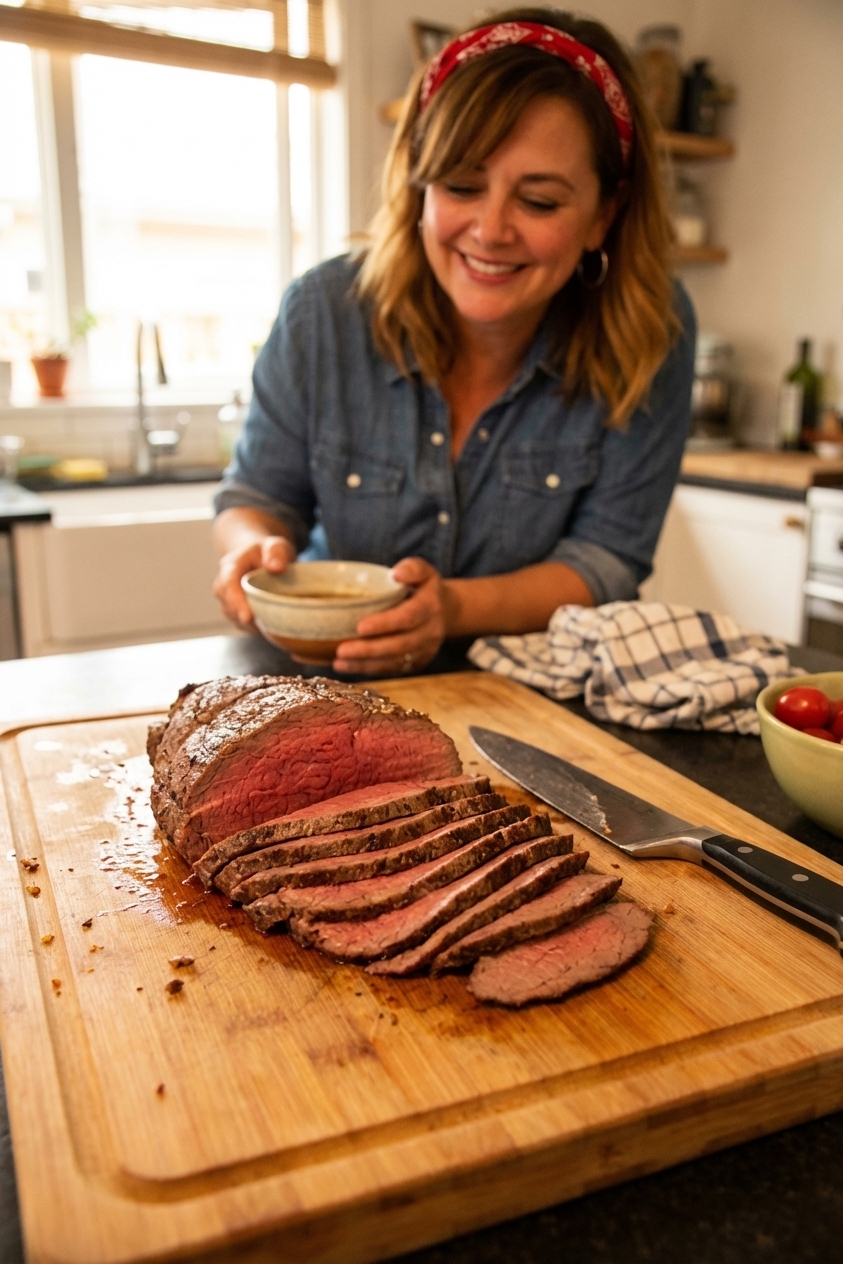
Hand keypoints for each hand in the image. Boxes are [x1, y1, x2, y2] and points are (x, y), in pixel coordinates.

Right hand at [213, 534, 295, 627]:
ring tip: (274, 624)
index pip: (228, 584)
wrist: (259, 559)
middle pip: (229, 606)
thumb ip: (276, 552)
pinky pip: (245, 627)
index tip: (248, 617)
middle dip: (247, 619)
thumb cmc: (267, 553)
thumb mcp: (276, 545)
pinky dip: (258, 629)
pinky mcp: (236, 615)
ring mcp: (228, 602)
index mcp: (231, 566)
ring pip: (237, 619)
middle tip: (268, 627)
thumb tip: (276, 567)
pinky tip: (273, 627)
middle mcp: (224, 586)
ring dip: (255, 625)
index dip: (236, 601)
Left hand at [333, 557, 450, 676]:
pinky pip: (392, 669)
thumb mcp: (423, 571)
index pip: (408, 617)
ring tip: (339, 663)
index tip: (360, 626)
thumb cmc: (424, 588)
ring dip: (365, 664)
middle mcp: (430, 632)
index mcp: (430, 607)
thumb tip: (396, 574)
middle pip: (399, 645)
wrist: (446, 611)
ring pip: (394, 662)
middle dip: (369, 650)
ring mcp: (424, 651)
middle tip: (342, 650)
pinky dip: (368, 669)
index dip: (385, 624)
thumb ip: (412, 568)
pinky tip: (347, 666)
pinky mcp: (416, 663)